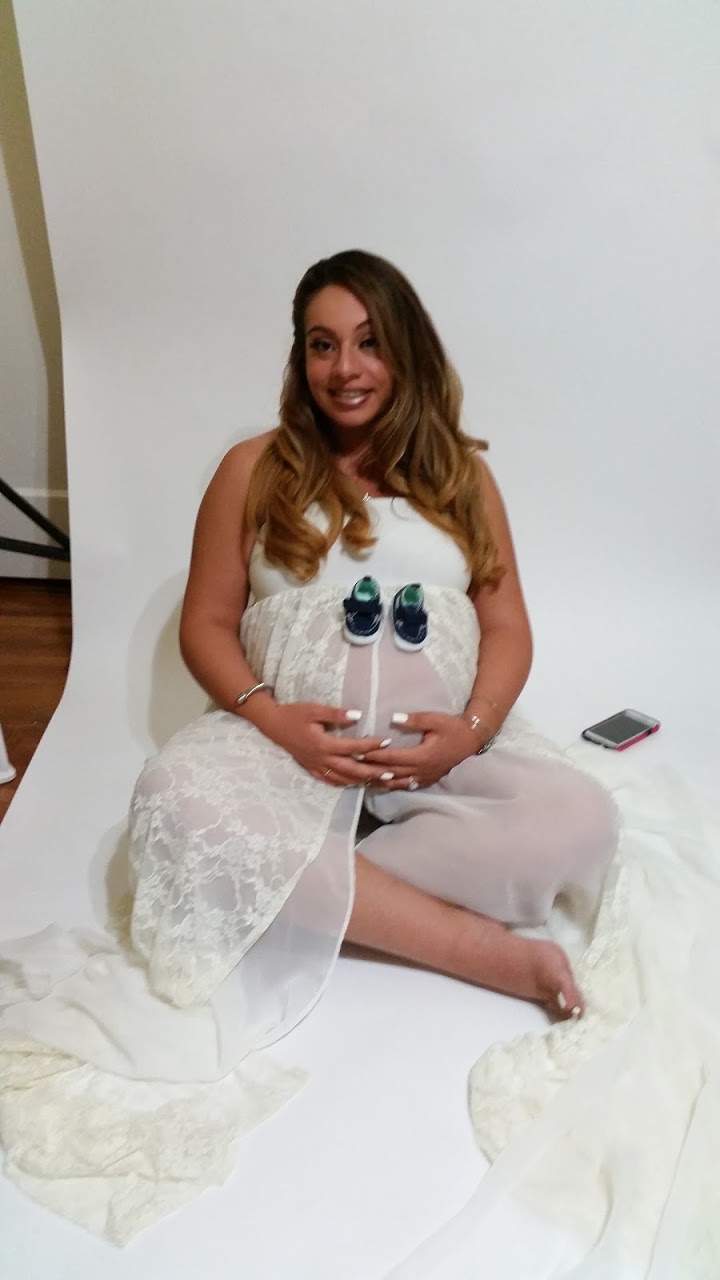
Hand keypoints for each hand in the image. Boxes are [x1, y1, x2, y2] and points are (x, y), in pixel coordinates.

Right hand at [266, 702, 396, 787]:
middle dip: (372, 772)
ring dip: (361, 781)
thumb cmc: (294, 714)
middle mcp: (321, 759)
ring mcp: (316, 766)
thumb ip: (336, 714)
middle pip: (351, 770)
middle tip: (391, 773)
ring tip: (378, 781)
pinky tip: (354, 783)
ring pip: (342, 779)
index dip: (371, 745)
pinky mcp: (311, 769)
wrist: (272, 725)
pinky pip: (330, 781)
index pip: (352, 747)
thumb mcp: (314, 710)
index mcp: (323, 744)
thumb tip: (358, 715)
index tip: (386, 742)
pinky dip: (344, 783)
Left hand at [361, 712, 477, 790]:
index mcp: (422, 756)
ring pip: (396, 783)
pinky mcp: (427, 780)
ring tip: (362, 776)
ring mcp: (424, 778)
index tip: (358, 751)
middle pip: (390, 772)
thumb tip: (393, 718)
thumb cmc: (452, 728)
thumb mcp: (434, 720)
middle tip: (353, 765)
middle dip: (371, 769)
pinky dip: (391, 785)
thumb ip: (413, 720)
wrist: (471, 741)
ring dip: (379, 780)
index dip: (374, 755)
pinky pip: (406, 786)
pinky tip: (381, 783)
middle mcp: (421, 770)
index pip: (392, 757)